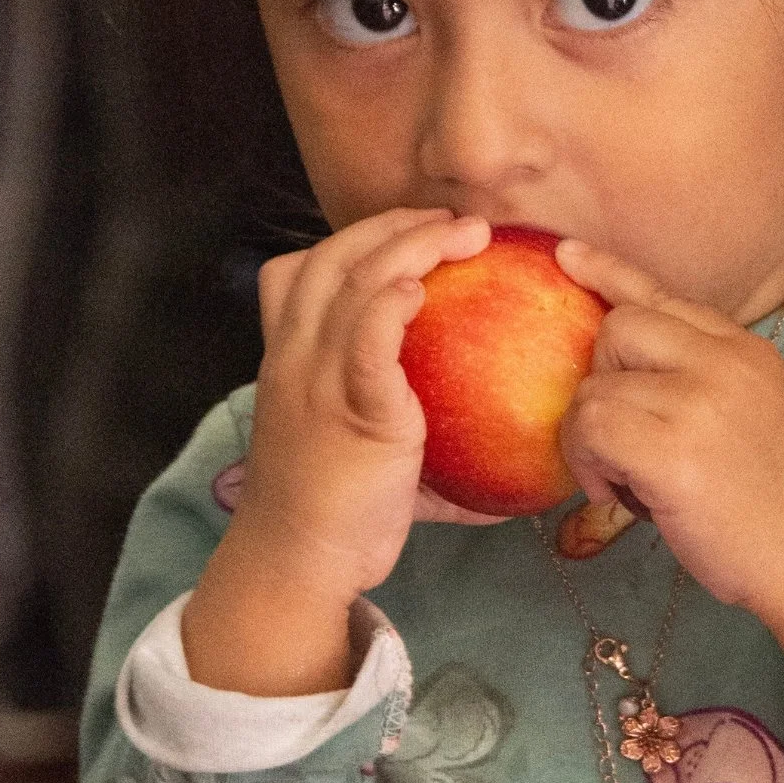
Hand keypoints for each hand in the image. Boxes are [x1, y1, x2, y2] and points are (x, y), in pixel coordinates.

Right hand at [183, 207, 491, 694]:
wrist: (297, 562)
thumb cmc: (335, 514)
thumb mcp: (352, 447)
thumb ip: (400, 424)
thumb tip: (495, 451)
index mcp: (289, 360)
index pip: (299, 272)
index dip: (354, 237)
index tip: (413, 229)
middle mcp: (294, 359)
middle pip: (331, 259)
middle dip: (393, 224)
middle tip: (454, 220)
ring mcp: (317, 381)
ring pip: (354, 283)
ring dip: (413, 246)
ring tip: (467, 234)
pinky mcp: (352, 411)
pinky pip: (367, 339)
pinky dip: (392, 302)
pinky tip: (420, 286)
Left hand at [552, 239, 783, 619]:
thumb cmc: (780, 498)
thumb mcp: (756, 410)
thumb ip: (704, 376)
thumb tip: (623, 368)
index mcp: (745, 349)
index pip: (661, 294)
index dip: (608, 273)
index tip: (567, 255)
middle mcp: (725, 362)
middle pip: (617, 330)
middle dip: (601, 381)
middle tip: (623, 439)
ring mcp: (700, 403)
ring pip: (594, 388)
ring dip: (591, 439)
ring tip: (629, 480)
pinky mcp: (673, 452)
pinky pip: (591, 430)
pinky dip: (589, 465)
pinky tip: (619, 494)